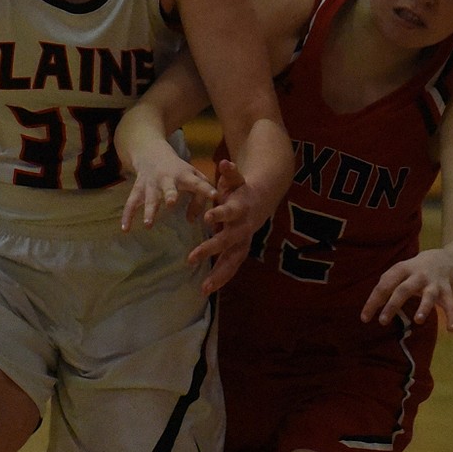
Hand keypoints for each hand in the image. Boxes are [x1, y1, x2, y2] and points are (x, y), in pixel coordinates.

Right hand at [121, 137, 215, 233]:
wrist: (151, 152)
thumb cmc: (178, 169)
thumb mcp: (193, 176)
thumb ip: (199, 197)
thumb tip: (192, 220)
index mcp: (184, 175)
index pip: (197, 182)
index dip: (206, 189)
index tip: (214, 196)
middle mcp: (166, 179)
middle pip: (168, 187)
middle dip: (170, 194)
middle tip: (171, 203)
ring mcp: (150, 184)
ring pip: (149, 197)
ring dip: (149, 210)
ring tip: (148, 225)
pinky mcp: (137, 189)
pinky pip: (131, 203)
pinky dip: (127, 215)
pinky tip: (125, 229)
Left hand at [190, 158, 268, 293]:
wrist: (262, 201)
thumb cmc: (241, 189)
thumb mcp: (235, 179)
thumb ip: (230, 173)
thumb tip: (224, 162)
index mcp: (240, 208)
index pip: (230, 212)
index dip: (220, 214)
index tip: (207, 218)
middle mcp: (244, 228)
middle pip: (229, 241)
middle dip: (211, 250)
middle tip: (190, 258)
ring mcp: (244, 242)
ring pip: (233, 261)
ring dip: (219, 275)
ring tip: (203, 289)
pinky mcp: (241, 251)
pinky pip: (231, 267)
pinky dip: (220, 278)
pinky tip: (206, 289)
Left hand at [361, 250, 452, 330]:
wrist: (442, 260)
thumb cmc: (412, 271)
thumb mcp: (398, 272)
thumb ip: (386, 286)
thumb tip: (370, 307)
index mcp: (401, 269)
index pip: (384, 285)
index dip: (373, 301)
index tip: (364, 319)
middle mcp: (418, 275)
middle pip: (404, 289)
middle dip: (393, 305)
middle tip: (382, 321)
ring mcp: (434, 283)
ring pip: (429, 295)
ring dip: (424, 308)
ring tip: (418, 321)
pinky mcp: (447, 291)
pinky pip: (450, 304)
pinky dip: (452, 316)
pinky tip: (451, 329)